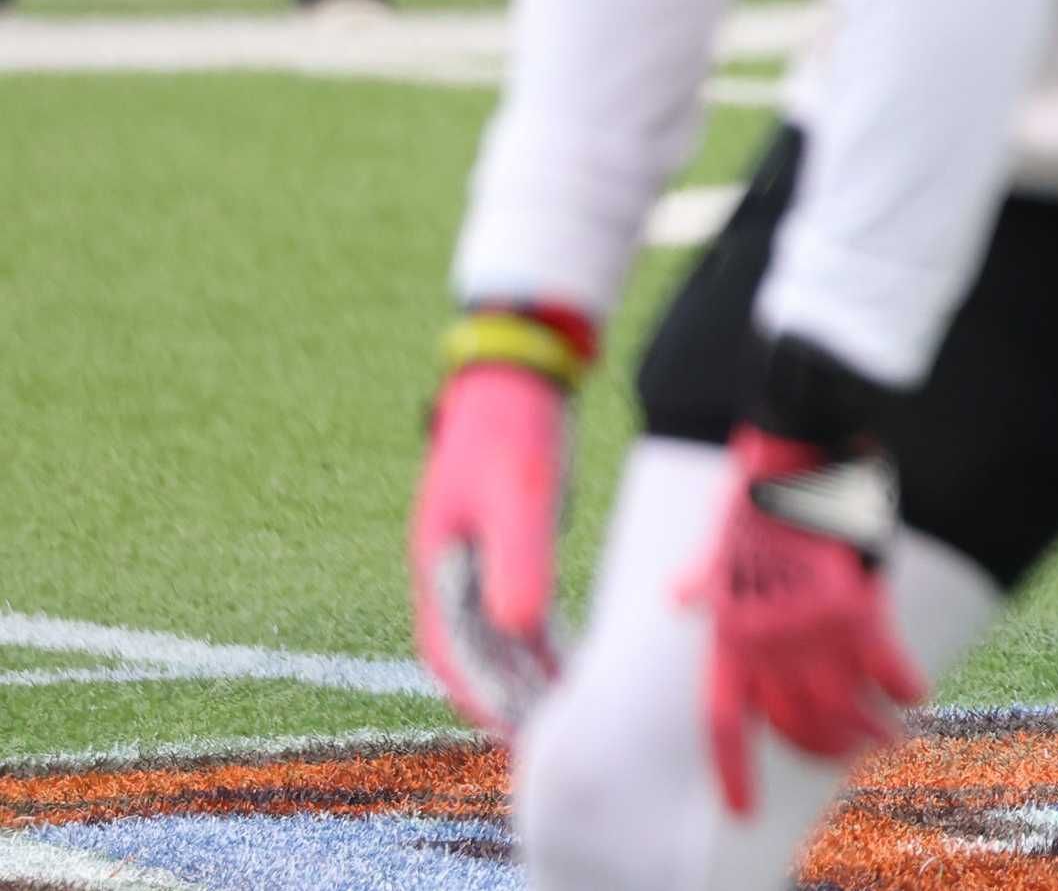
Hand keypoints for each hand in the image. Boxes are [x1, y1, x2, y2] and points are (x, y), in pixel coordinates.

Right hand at [408, 319, 583, 732]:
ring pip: (490, 637)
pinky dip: (532, 643)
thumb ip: (519, 561)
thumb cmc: (513, 432)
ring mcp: (469, 562)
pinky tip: (565, 661)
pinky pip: (509, 612)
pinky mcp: (498, 550)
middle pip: (470, 655)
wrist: (516, 377)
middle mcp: (447, 572)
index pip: (452, 654)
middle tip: (549, 733)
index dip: (483, 697)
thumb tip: (520, 630)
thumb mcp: (520, 496)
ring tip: (562, 708)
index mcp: (438, 567)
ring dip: (520, 674)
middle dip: (503, 697)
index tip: (517, 731)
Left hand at [690, 426, 922, 812]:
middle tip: (844, 755)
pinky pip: (885, 665)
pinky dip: (904, 686)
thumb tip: (679, 597)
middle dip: (820, 749)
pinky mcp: (857, 605)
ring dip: (866, 731)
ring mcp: (813, 627)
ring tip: (885, 740)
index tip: (743, 811)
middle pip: (793, 724)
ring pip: (840, 707)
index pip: (724, 722)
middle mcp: (768, 642)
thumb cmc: (758, 490)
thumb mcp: (717, 539)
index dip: (734, 772)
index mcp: (730, 632)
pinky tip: (918, 697)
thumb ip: (701, 577)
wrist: (798, 447)